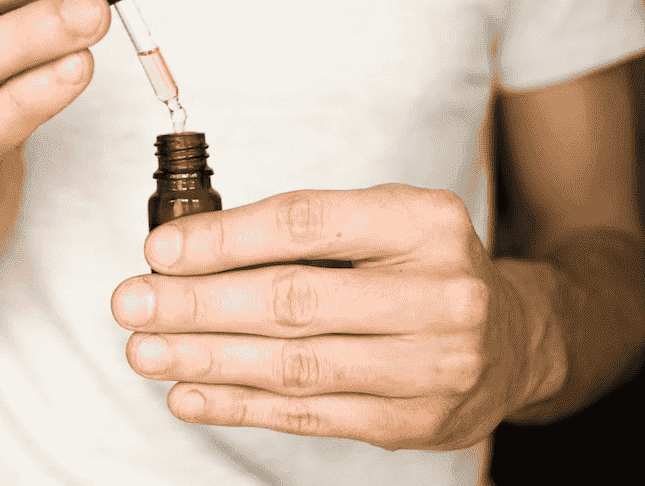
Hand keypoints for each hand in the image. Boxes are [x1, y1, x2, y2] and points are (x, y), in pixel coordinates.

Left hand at [111, 185, 564, 450]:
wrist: (511, 340)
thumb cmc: (423, 269)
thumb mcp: (383, 224)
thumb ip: (303, 234)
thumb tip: (187, 253)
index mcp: (426, 223)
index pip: (306, 225)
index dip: (224, 239)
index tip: (160, 250)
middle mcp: (439, 294)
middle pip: (293, 300)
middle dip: (198, 305)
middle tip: (132, 303)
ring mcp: (430, 367)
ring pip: (294, 365)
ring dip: (206, 360)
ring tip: (145, 350)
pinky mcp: (412, 422)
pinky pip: (308, 416)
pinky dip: (240, 405)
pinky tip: (190, 394)